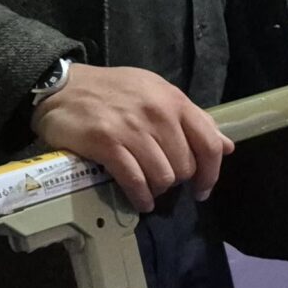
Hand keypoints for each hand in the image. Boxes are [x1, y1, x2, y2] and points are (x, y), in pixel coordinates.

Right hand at [33, 63, 231, 211]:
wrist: (60, 86)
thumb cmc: (112, 91)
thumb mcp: (156, 94)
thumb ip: (192, 120)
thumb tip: (227, 146)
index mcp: (174, 100)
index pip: (209, 143)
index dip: (211, 173)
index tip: (202, 189)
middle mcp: (157, 113)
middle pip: (185, 166)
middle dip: (177, 180)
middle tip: (161, 180)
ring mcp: (132, 128)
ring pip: (163, 177)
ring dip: (157, 190)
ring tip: (148, 188)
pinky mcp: (107, 143)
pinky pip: (136, 181)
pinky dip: (141, 197)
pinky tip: (140, 200)